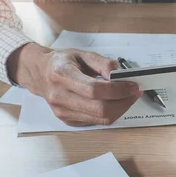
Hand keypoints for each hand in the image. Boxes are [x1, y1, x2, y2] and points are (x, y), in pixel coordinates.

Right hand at [8, 43, 141, 125]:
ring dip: (120, 109)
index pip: (94, 90)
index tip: (132, 86)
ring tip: (128, 97)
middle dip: (123, 102)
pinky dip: (110, 114)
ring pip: (100, 119)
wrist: (41, 73)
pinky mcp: (67, 120)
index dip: (117, 90)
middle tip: (134, 93)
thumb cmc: (62, 62)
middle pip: (99, 108)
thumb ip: (103, 63)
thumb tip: (120, 75)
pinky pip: (95, 122)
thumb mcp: (82, 54)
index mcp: (61, 75)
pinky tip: (114, 103)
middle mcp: (59, 96)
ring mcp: (62, 112)